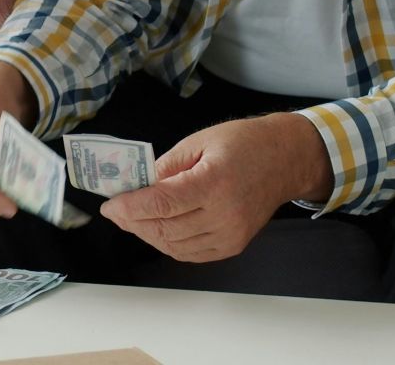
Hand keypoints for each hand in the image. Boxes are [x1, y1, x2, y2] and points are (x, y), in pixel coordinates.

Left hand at [98, 112, 331, 262]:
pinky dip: (168, 244)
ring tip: (131, 219)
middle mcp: (224, 214)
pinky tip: (155, 229)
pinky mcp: (233, 245)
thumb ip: (165, 167)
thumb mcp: (198, 142)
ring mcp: (230, 234)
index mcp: (214, 182)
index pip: (161, 203)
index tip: (109, 205)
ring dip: (147, 234)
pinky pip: (191, 253)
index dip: (130, 207)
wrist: (285, 160)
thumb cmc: (243, 143)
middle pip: (164, 228)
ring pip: (174, 245)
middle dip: (132, 222)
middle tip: (115, 211)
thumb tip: (136, 186)